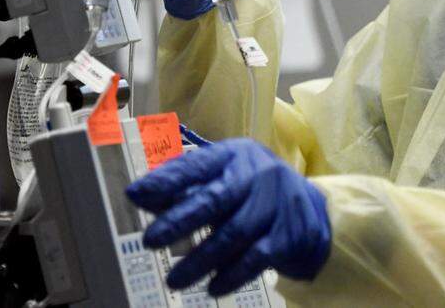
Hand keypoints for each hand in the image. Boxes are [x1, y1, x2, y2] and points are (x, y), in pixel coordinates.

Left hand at [125, 139, 330, 295]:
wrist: (310, 211)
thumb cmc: (250, 192)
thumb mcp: (222, 179)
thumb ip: (183, 187)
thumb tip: (139, 195)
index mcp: (234, 155)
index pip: (196, 165)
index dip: (165, 180)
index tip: (134, 194)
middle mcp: (256, 174)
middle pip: (215, 199)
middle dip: (179, 220)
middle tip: (150, 240)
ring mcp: (275, 204)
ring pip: (233, 234)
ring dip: (200, 260)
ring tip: (173, 281)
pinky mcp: (288, 235)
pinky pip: (256, 258)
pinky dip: (231, 275)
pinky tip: (211, 289)